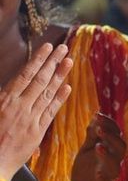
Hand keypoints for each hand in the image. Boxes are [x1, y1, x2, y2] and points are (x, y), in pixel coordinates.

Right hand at [0, 43, 71, 179]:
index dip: (38, 60)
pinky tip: (68, 87)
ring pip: (47, 93)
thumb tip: (12, 84)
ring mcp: (29, 119)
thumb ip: (3, 97)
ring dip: (60, 75)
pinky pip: (51, 112)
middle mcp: (19, 107)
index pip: (25, 75)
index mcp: (4, 100)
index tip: (48, 48)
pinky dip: (59, 98)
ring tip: (69, 61)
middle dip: (52, 62)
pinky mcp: (37, 132)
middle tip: (63, 48)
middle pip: (40, 80)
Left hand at [71, 113, 126, 180]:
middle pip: (120, 146)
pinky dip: (103, 177)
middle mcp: (113, 160)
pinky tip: (99, 173)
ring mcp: (109, 174)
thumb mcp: (88, 149)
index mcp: (110, 149)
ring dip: (108, 154)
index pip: (115, 133)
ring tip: (98, 146)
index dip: (109, 123)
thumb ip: (92, 135)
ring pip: (116, 164)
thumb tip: (96, 115)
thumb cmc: (88, 170)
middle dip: (111, 136)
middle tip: (98, 128)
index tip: (98, 114)